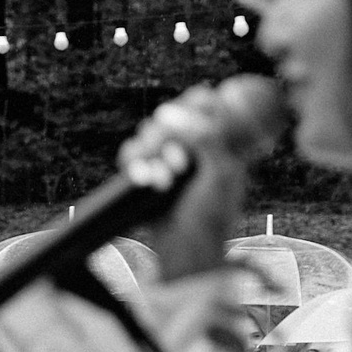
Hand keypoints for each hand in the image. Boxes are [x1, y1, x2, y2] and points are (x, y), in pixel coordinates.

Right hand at [118, 84, 252, 281]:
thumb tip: (169, 110)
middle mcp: (192, 144)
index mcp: (220, 140)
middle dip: (170, 135)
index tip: (191, 121)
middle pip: (172, 112)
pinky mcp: (143, 171)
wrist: (185, 250)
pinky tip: (147, 181)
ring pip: (148, 131)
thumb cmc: (211, 215)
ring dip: (153, 153)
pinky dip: (136, 164)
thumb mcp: (220, 172)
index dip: (197, 103)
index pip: (206, 102)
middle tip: (178, 161)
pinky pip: (130, 152)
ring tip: (164, 181)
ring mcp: (166, 157)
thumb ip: (204, 136)